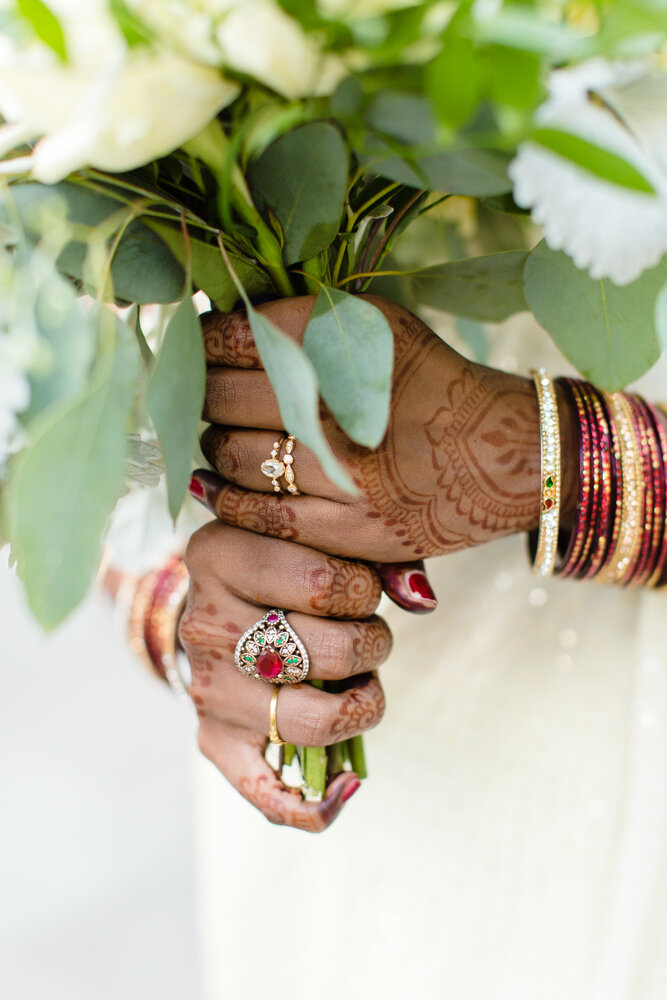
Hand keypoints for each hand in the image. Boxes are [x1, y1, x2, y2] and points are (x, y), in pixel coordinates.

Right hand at [178, 517, 390, 831]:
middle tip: (367, 635)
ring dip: (359, 706)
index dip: (366, 589)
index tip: (361, 586)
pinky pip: (264, 791)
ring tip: (360, 683)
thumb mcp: (314, 534)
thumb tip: (420, 600)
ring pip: (312, 720)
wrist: (216, 592)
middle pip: (326, 653)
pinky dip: (312, 804)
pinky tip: (347, 786)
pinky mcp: (212, 736)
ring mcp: (206, 686)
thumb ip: (373, 552)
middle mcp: (204, 621)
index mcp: (222, 552)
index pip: (324, 581)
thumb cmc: (284, 557)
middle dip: (371, 646)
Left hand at [196, 296, 578, 561]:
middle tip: (209, 395)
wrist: (507, 452)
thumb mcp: (379, 330)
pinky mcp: (355, 529)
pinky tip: (220, 485)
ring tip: (223, 437)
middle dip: (205, 393)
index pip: (242, 336)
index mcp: (353, 341)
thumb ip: (304, 322)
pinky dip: (228, 498)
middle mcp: (348, 405)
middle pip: (226, 397)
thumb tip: (222, 325)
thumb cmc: (432, 382)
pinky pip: (261, 515)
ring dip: (215, 444)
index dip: (206, 342)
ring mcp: (350, 474)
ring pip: (235, 456)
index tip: (202, 347)